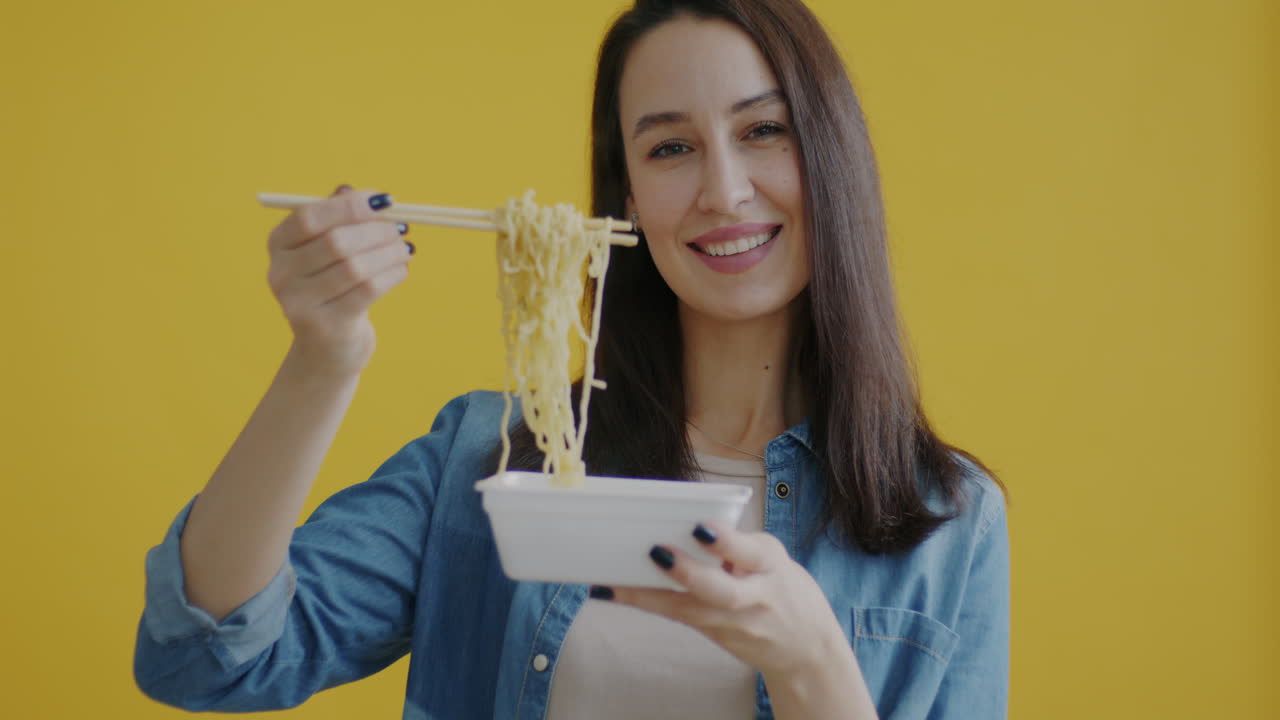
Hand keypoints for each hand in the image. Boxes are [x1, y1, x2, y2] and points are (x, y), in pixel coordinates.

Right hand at [266, 185, 413, 377]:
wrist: (328, 344)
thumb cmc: (334, 284)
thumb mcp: (331, 249)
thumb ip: (344, 219)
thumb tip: (372, 198)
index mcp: (278, 244)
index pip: (309, 217)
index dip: (349, 207)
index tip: (384, 201)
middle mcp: (280, 274)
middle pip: (335, 242)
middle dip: (376, 231)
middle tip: (401, 228)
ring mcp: (298, 303)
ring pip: (355, 268)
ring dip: (389, 253)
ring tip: (406, 248)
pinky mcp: (325, 327)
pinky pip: (367, 291)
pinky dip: (392, 275)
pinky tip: (402, 269)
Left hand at [604, 521, 848, 682]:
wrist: (805, 649)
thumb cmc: (783, 590)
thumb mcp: (773, 560)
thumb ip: (739, 545)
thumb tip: (691, 524)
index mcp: (772, 567)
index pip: (751, 553)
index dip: (727, 542)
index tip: (701, 528)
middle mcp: (755, 598)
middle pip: (722, 593)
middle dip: (688, 574)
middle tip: (657, 552)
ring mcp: (735, 625)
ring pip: (690, 612)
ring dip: (649, 596)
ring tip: (612, 583)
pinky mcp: (717, 637)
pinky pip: (680, 618)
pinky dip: (649, 604)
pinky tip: (616, 593)